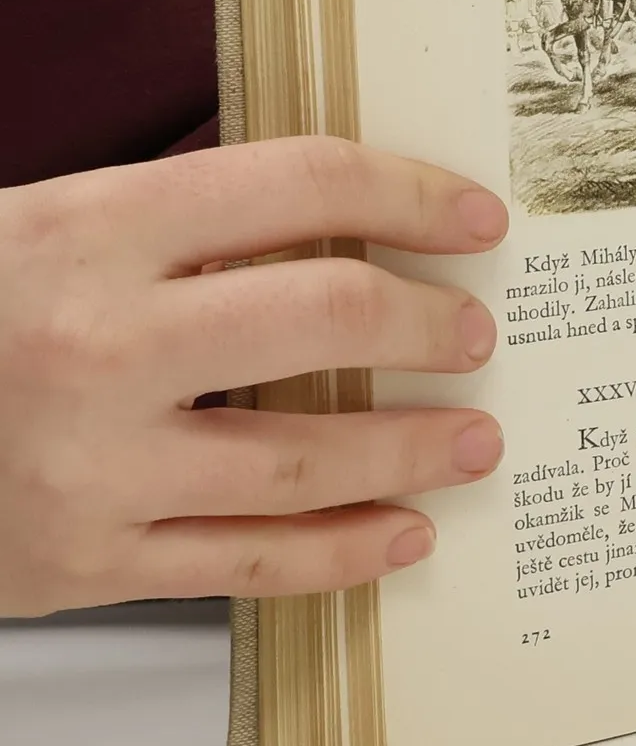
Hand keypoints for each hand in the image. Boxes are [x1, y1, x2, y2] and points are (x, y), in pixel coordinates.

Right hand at [0, 137, 506, 615]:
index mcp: (87, 229)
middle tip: (477, 333)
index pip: (299, 182)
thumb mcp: (46, 231)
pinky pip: (253, 564)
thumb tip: (350, 214)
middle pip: (326, 315)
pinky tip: (406, 532)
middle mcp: (95, 342)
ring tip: (478, 439)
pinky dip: (347, 552)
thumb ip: (179, 225)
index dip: (411, 193)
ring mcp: (90, 463)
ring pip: (307, 457)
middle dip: (430, 325)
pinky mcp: (84, 562)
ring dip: (415, 448)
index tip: (477, 219)